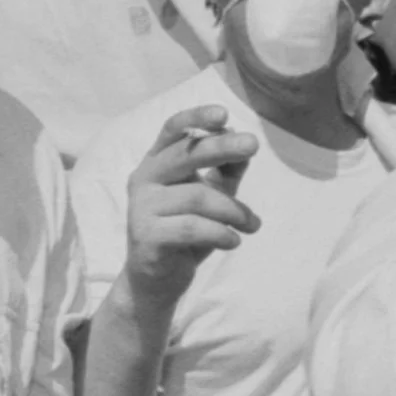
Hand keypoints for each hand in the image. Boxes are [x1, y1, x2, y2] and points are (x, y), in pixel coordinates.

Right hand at [122, 106, 259, 310]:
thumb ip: (225, 170)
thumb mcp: (212, 197)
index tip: (224, 113)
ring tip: (252, 225)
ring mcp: (141, 207)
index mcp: (156, 163)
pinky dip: (221, 233)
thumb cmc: (186, 232)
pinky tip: (234, 241)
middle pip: (185, 154)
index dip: (196, 117)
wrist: (157, 282)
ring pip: (198, 196)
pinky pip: (193, 227)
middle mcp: (144, 179)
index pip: (172, 130)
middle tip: (254, 145)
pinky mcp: (146, 236)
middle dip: (222, 147)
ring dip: (234, 210)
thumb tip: (242, 141)